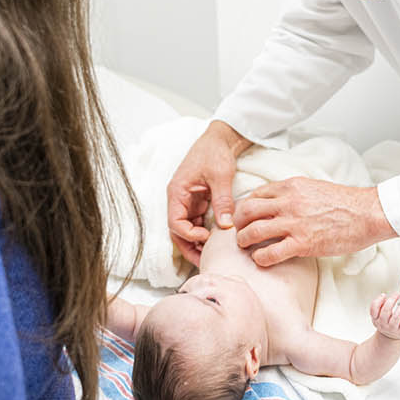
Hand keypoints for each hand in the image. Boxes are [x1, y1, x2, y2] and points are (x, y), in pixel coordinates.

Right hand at [165, 121, 252, 265]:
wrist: (221, 139)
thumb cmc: (215, 152)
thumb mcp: (220, 176)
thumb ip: (222, 201)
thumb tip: (225, 226)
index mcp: (177, 192)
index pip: (175, 222)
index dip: (188, 234)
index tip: (205, 238)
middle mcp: (179, 199)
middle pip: (178, 231)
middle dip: (190, 247)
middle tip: (206, 261)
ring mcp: (188, 202)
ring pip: (187, 229)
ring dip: (197, 243)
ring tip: (212, 256)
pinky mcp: (198, 202)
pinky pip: (197, 223)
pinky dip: (204, 233)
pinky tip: (216, 242)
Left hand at [233, 177, 396, 266]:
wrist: (367, 213)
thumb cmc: (345, 202)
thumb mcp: (314, 187)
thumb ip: (294, 193)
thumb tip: (279, 201)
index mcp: (291, 187)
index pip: (255, 194)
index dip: (245, 206)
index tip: (244, 216)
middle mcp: (288, 202)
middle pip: (247, 211)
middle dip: (238, 222)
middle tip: (238, 231)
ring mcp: (294, 223)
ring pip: (254, 231)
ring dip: (244, 240)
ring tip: (244, 246)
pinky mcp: (303, 243)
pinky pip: (270, 253)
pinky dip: (260, 258)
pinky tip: (261, 260)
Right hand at [370, 292, 399, 338]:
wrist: (391, 338)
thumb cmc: (386, 321)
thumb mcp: (380, 315)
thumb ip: (380, 305)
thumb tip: (383, 297)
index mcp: (376, 319)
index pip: (373, 309)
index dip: (378, 300)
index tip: (384, 295)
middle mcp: (382, 324)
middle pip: (386, 311)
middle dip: (392, 299)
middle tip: (398, 293)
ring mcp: (392, 329)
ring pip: (397, 316)